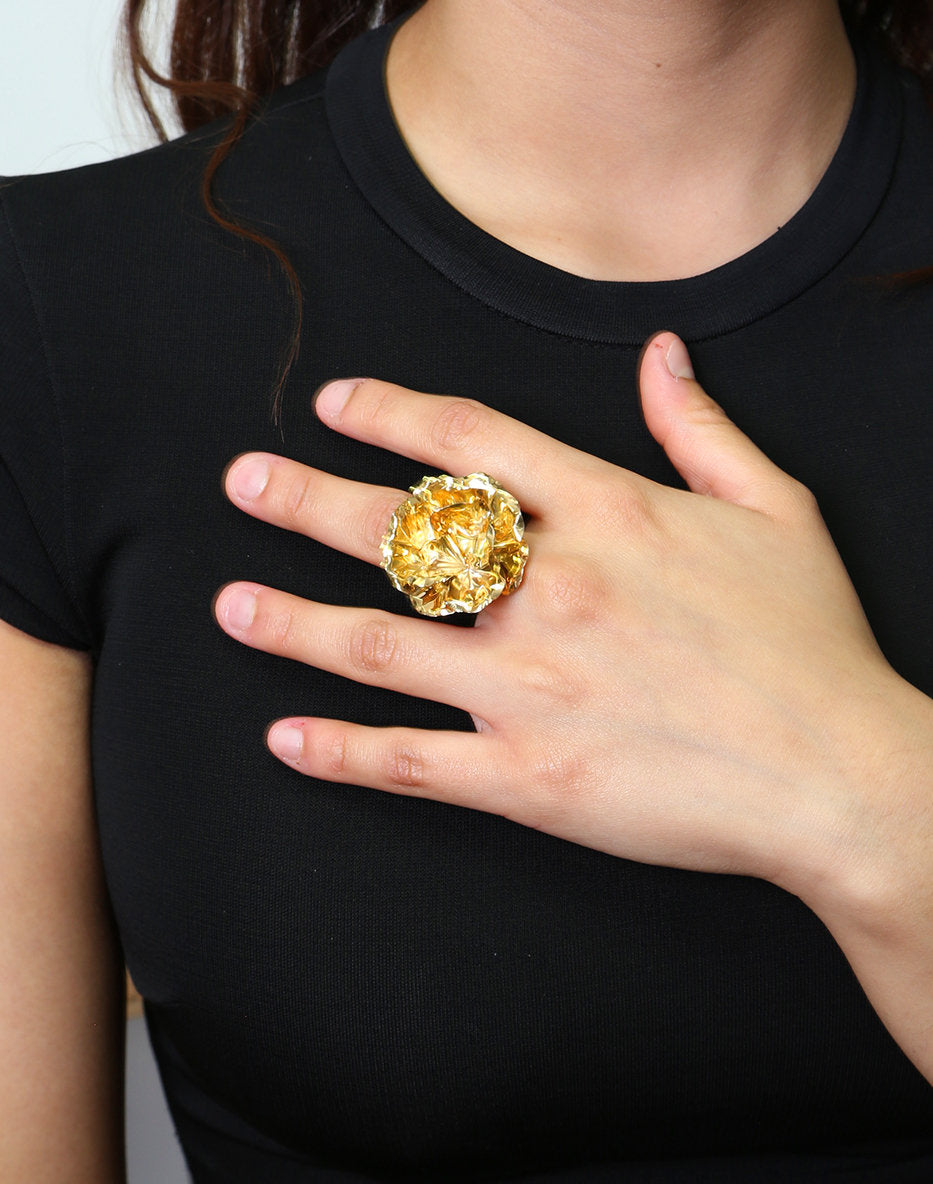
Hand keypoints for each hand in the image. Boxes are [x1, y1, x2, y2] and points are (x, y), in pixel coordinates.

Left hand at [214, 333, 912, 902]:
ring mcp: (535, 689)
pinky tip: (287, 738)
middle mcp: (554, 592)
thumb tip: (661, 353)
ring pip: (382, 645)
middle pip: (402, 534)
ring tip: (232, 604)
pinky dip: (343, 751)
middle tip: (244, 483)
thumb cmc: (813, 644)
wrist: (839, 778)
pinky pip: (414, 760)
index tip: (334, 404)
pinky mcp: (532, 780)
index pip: (470, 443)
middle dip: (308, 501)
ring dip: (295, 623)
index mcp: (609, 516)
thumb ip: (702, 427)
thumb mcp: (776, 511)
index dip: (389, 415)